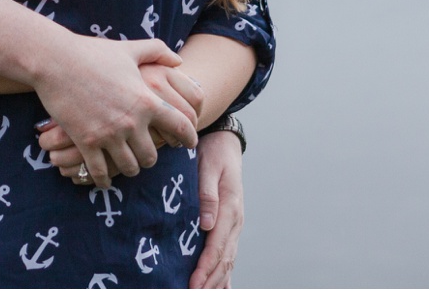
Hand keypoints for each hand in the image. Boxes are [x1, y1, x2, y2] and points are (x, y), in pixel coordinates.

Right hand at [27, 36, 183, 188]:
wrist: (54, 60)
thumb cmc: (91, 52)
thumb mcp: (128, 49)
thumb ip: (157, 52)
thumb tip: (178, 61)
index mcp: (146, 100)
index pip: (180, 127)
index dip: (189, 138)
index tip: (188, 143)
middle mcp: (131, 122)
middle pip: (152, 155)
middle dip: (151, 157)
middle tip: (147, 154)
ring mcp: (108, 134)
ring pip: (129, 167)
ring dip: (130, 168)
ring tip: (127, 164)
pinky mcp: (86, 142)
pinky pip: (100, 171)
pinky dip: (103, 178)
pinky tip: (104, 178)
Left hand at [189, 128, 244, 287]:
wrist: (225, 144)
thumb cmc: (213, 154)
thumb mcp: (208, 168)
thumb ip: (207, 195)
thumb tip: (206, 224)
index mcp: (231, 209)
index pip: (217, 246)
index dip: (206, 267)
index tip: (194, 283)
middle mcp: (235, 222)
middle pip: (224, 259)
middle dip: (210, 281)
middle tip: (193, 294)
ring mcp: (235, 226)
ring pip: (228, 261)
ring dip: (217, 281)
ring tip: (203, 294)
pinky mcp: (230, 226)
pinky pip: (228, 254)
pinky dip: (224, 273)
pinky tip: (219, 287)